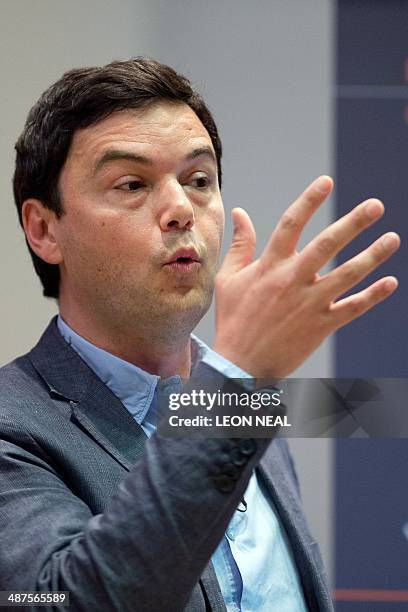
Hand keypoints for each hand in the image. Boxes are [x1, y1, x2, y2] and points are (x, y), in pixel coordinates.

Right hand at [213, 176, 399, 377]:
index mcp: (270, 266)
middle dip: (354, 223)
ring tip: (392, 238)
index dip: (309, 200)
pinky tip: (391, 282)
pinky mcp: (321, 326)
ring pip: (347, 275)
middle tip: (376, 206)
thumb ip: (240, 245)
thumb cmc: (233, 318)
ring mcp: (309, 304)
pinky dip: (373, 295)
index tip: (326, 181)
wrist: (241, 363)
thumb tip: (240, 213)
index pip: (291, 224)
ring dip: (373, 255)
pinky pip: (353, 308)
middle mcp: (292, 280)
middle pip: (327, 244)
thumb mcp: (229, 278)